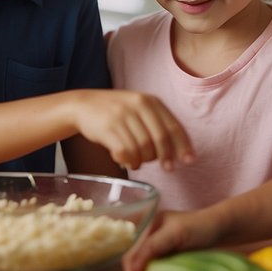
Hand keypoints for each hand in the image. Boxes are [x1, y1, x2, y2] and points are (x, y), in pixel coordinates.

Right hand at [74, 90, 193, 170]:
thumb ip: (157, 125)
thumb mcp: (138, 109)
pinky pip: (125, 152)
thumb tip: (179, 152)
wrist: (82, 105)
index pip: (173, 126)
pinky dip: (128, 161)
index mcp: (149, 101)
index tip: (188, 161)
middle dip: (166, 156)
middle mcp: (137, 106)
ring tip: (138, 162)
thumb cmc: (115, 112)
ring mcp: (122, 116)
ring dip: (143, 160)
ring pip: (142, 147)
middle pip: (160, 138)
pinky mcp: (107, 128)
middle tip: (167, 169)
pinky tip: (126, 162)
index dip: (183, 145)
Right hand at [121, 208, 221, 270]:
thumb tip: (135, 269)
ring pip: (145, 265)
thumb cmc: (200, 227)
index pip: (133, 250)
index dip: (129, 267)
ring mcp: (161, 248)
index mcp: (148, 226)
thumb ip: (153, 246)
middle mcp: (151, 236)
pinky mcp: (170, 257)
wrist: (222, 229)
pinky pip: (157, 269)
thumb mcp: (174, 233)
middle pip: (136, 258)